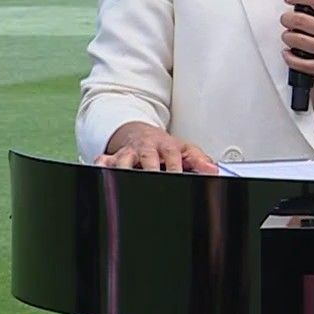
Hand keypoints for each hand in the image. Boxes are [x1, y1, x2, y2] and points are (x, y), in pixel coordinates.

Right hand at [96, 121, 219, 173]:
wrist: (141, 134)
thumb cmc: (165, 146)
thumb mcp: (185, 149)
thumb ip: (198, 160)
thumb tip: (213, 170)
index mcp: (165, 146)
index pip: (172, 155)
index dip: (174, 166)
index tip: (177, 175)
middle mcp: (146, 149)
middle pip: (146, 157)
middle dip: (148, 168)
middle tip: (151, 179)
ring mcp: (128, 153)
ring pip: (123, 160)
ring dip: (123, 168)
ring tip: (123, 178)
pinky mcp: (112, 158)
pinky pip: (103, 161)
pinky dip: (100, 166)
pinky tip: (99, 172)